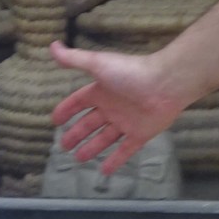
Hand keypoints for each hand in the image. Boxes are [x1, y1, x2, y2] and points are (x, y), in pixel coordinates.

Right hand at [49, 41, 186, 175]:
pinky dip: (114, 161)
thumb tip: (52, 46)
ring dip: (91, 148)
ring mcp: (126, 123)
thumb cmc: (130, 72)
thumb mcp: (97, 64)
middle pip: (89, 123)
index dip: (67, 110)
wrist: (166, 84)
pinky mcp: (140, 135)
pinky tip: (103, 171)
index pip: (79, 102)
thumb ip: (74, 59)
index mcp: (101, 91)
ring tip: (78, 159)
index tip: (55, 120)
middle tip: (63, 146)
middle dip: (76, 134)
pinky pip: (125, 151)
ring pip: (104, 138)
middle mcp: (112, 108)